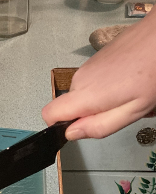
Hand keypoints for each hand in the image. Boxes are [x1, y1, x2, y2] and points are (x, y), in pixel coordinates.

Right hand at [42, 9, 155, 139]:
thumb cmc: (153, 69)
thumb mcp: (132, 111)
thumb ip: (99, 126)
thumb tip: (72, 133)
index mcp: (85, 95)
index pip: (48, 115)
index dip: (60, 126)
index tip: (80, 127)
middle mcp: (79, 79)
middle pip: (68, 107)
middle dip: (88, 114)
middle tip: (117, 109)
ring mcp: (86, 68)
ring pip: (82, 95)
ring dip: (99, 100)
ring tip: (125, 94)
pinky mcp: (94, 60)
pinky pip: (91, 82)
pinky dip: (104, 87)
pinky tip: (125, 81)